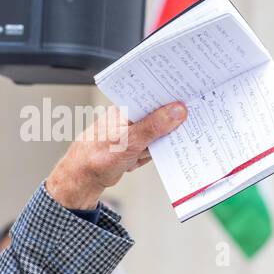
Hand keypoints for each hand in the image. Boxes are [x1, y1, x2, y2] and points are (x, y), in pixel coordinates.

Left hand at [45, 101, 187, 209]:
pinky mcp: (135, 145)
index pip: (153, 94)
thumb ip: (155, 126)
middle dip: (168, 125)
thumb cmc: (98, 156)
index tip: (190, 96)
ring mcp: (133, 131)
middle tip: (177, 129)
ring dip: (154, 147)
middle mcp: (130, 116)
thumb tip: (178, 110)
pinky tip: (133, 161)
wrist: (83, 178)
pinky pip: (151, 148)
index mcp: (127, 106)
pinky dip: (147, 156)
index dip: (171, 95)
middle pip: (160, 114)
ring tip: (136, 154)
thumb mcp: (130, 140)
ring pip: (158, 134)